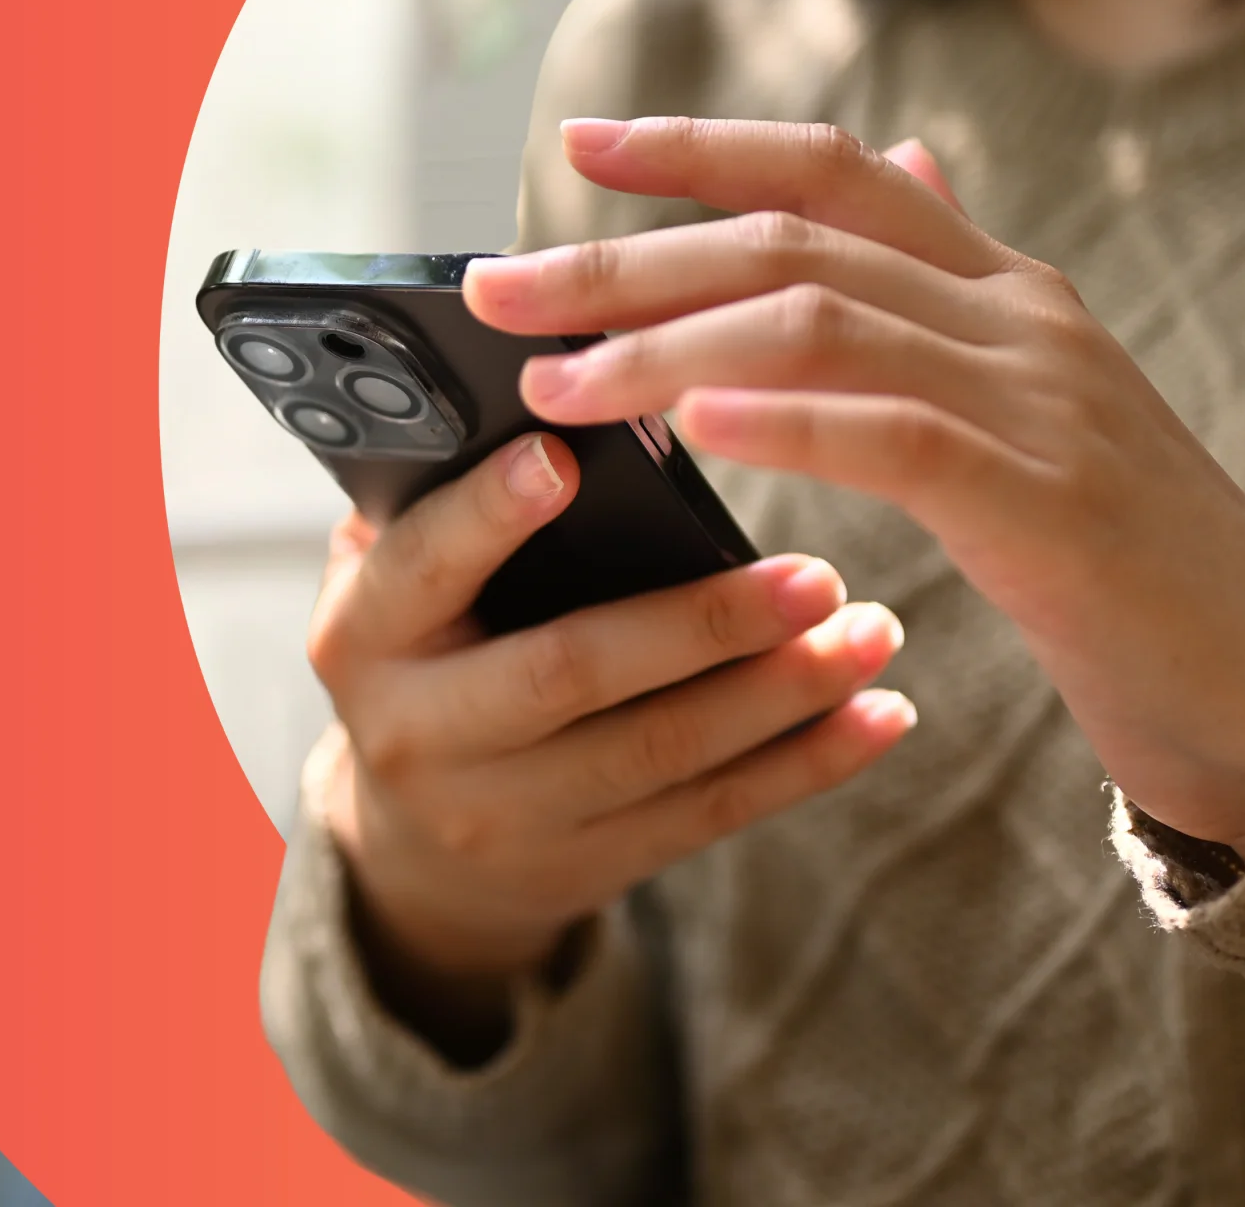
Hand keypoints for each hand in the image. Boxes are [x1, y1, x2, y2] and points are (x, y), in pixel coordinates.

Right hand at [306, 431, 910, 1055]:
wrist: (422, 852)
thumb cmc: (431, 651)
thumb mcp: (399, 582)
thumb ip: (443, 501)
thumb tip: (552, 381)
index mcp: (363, 635)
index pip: (422, 568)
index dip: (488, 517)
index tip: (564, 458)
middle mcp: (422, 732)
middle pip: (571, 672)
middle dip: (701, 622)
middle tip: (815, 572)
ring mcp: (509, 812)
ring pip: (663, 752)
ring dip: (782, 692)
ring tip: (871, 629)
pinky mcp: (592, 864)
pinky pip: (713, 812)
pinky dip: (809, 763)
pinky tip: (881, 714)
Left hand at [462, 117, 1244, 858]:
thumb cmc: (1124, 552)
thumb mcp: (1038, 394)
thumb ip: (957, 285)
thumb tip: (904, 156)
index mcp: (1008, 286)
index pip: (839, 169)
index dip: (705, 145)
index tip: (581, 148)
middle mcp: (1020, 316)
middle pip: (796, 237)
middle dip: (630, 258)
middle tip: (501, 290)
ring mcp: (1041, 400)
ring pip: (822, 321)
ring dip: (667, 345)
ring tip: (558, 380)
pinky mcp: (1050, 502)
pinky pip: (896, 434)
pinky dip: (785, 419)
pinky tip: (693, 424)